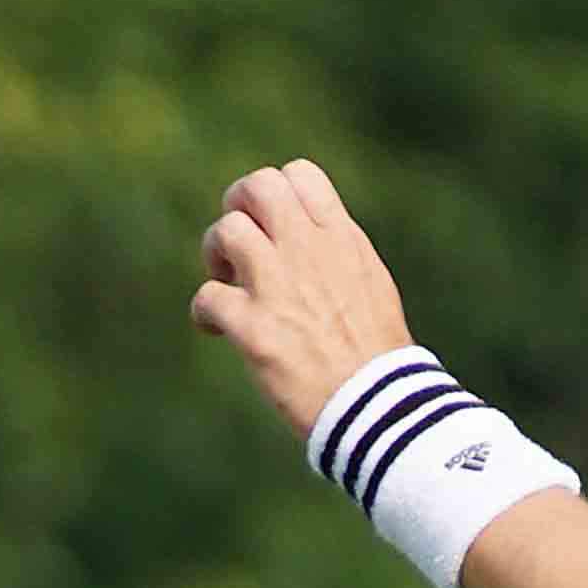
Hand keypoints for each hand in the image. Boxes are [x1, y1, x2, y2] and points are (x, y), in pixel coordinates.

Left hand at [192, 159, 413, 438]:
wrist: (383, 412)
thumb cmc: (380, 359)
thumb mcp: (372, 288)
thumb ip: (338, 255)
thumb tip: (310, 241)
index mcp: (343, 241)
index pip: (300, 175)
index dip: (277, 194)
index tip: (276, 227)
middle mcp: (310, 252)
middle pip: (257, 187)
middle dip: (238, 208)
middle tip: (241, 246)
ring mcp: (280, 287)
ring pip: (226, 231)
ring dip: (216, 255)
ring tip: (228, 285)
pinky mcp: (256, 329)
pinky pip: (207, 297)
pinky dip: (205, 313)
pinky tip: (217, 331)